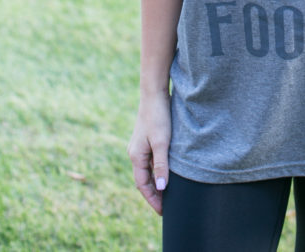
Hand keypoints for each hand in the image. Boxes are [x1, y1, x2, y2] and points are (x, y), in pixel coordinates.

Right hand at [128, 91, 171, 214]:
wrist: (154, 93)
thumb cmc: (158, 117)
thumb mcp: (162, 142)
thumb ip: (161, 165)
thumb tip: (161, 187)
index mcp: (136, 156)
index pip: (142, 185)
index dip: (153, 199)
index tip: (163, 212)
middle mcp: (135, 153)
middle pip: (144, 179)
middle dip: (154, 193)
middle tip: (167, 206)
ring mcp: (140, 146)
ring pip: (147, 170)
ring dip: (156, 182)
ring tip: (169, 193)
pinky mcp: (146, 139)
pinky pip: (150, 161)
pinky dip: (157, 170)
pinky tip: (167, 172)